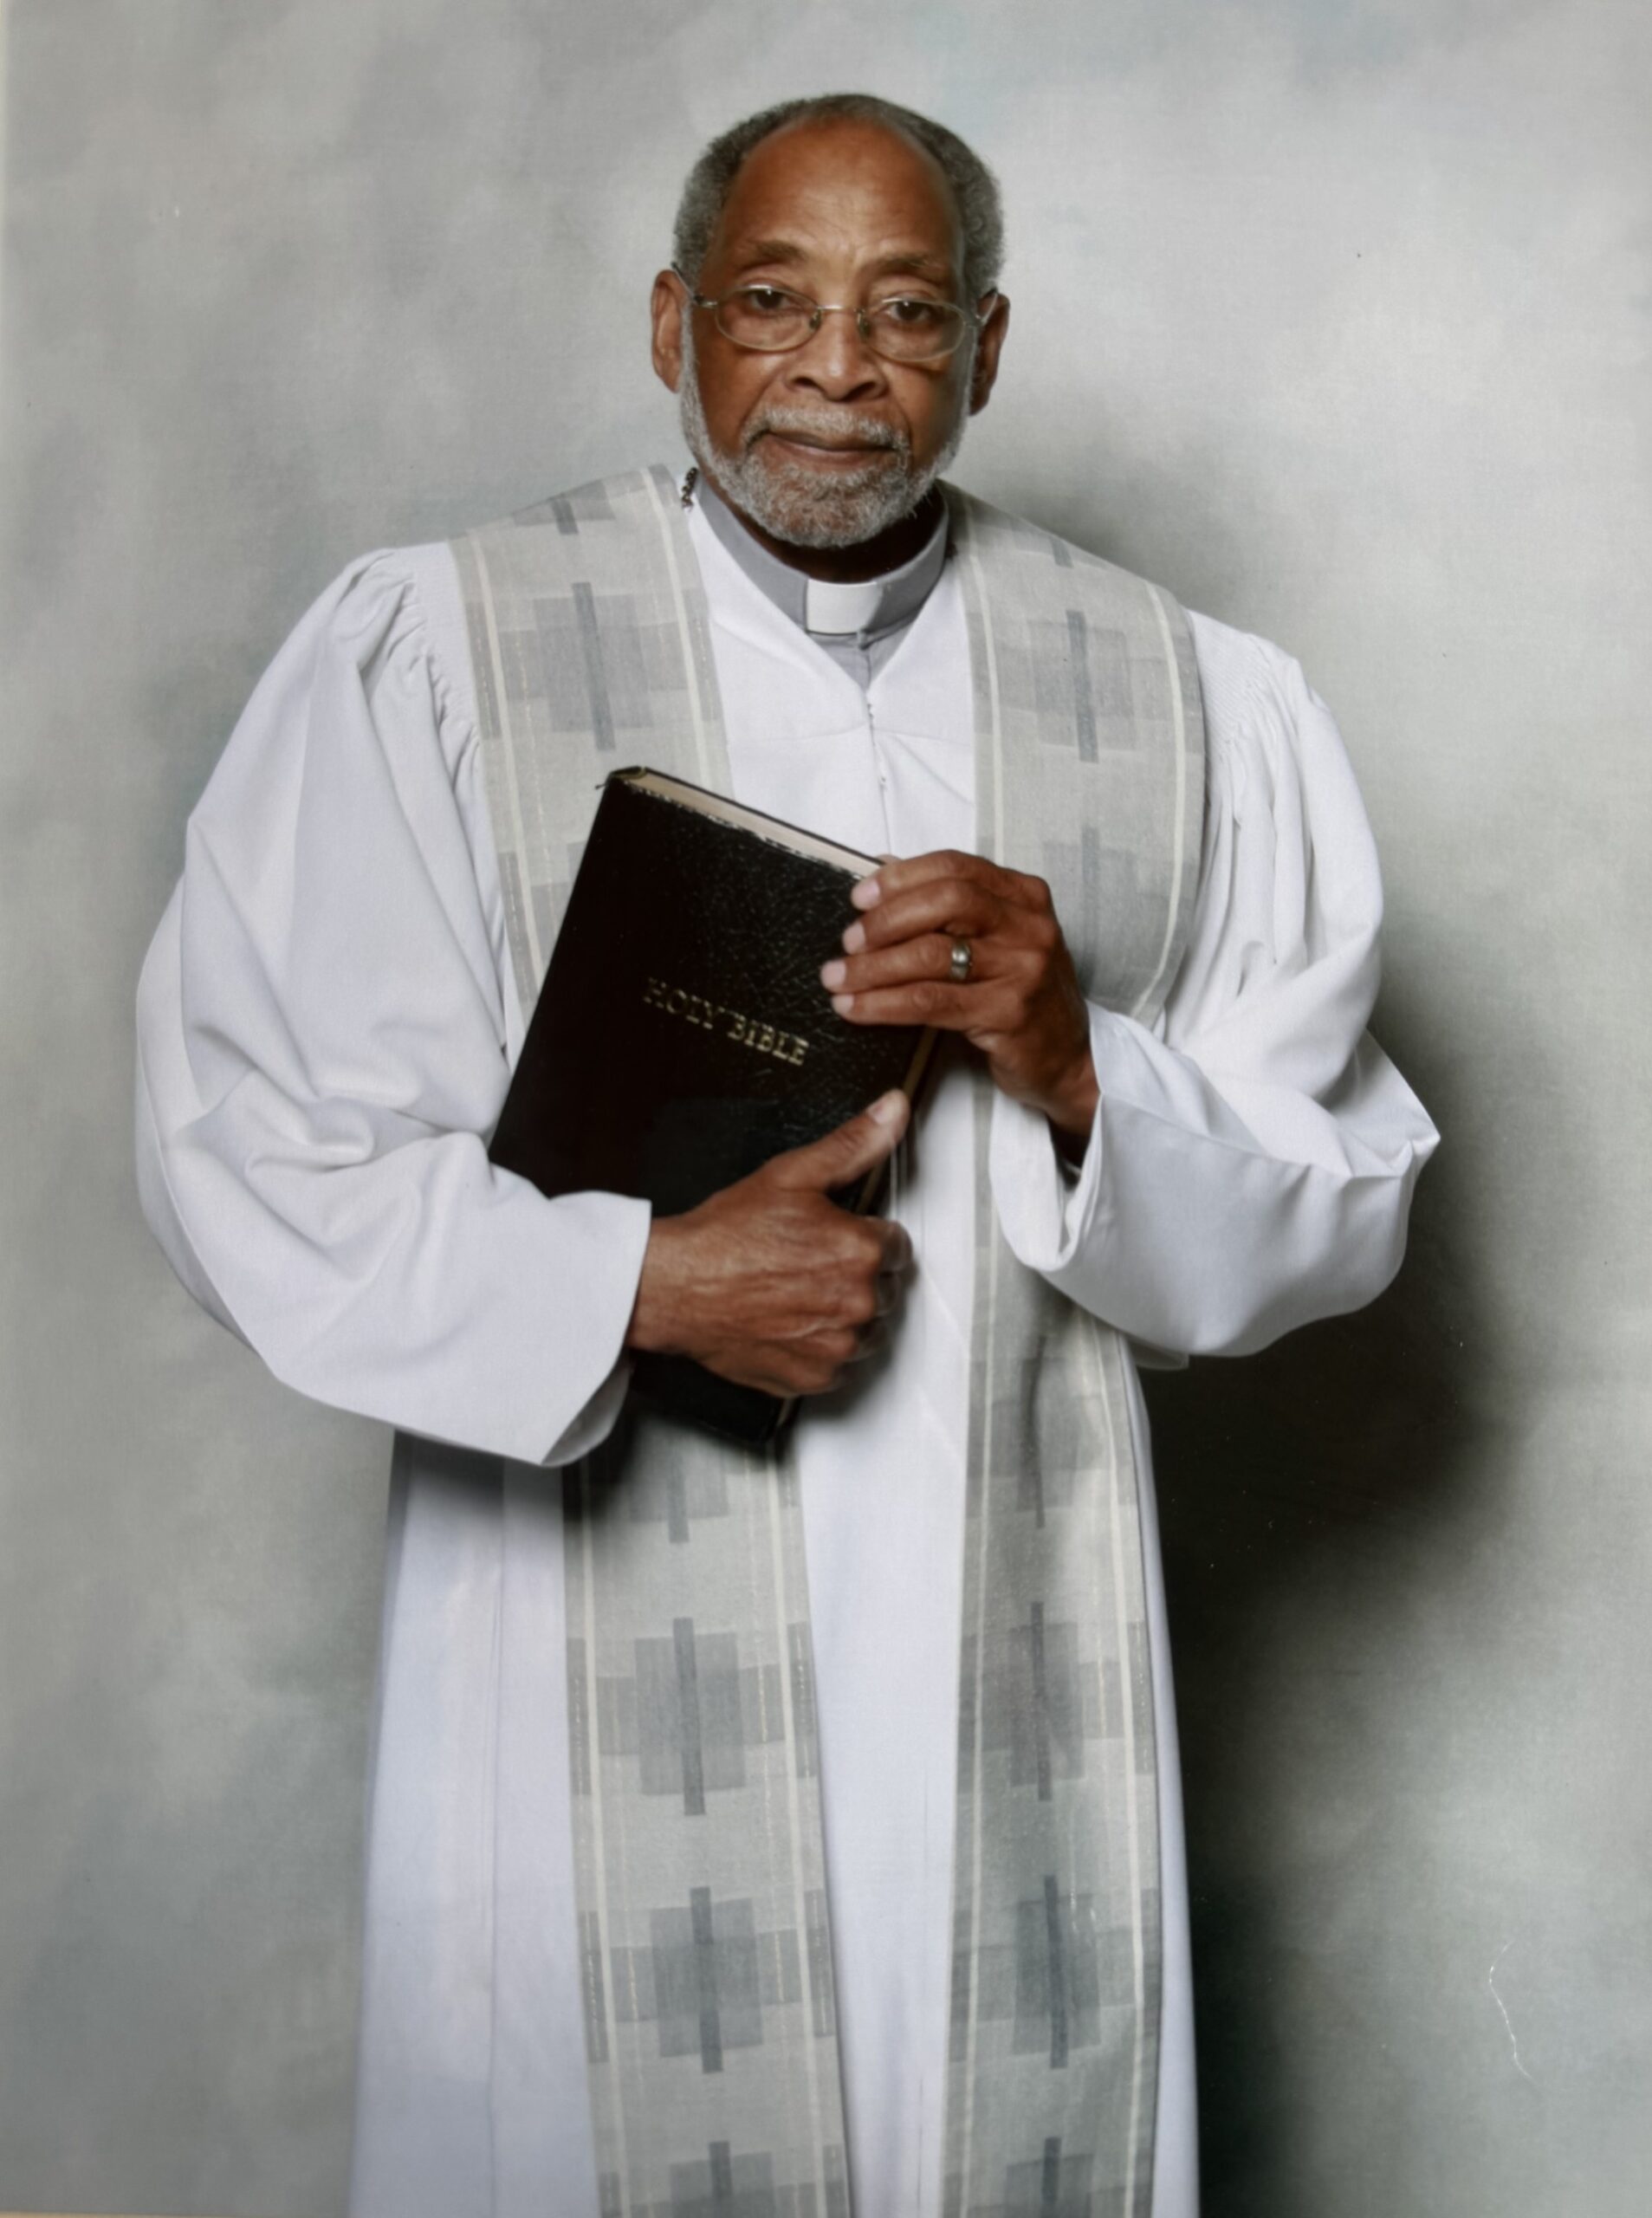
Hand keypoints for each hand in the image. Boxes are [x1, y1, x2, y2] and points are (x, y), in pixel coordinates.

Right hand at [625, 1091, 913, 1396]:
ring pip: (867, 1328)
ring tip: (798, 1292)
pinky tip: (790, 1322)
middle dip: (855, 1275)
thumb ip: (853, 1144)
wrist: (677, 1287)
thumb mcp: (791, 1175)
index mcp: (861, 1251)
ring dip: (844, 1314)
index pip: (895, 1244)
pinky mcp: (815, 1376)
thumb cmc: (725, 1238)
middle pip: (884, 1287)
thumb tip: (893, 1110)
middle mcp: (857, 1303)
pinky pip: (840, 1363)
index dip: (862, 1236)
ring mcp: (837, 1345)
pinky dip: (821, 1347)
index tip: (829, 1237)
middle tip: (806, 1263)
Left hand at [819, 851, 1098, 1140]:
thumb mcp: (997, 940)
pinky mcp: (1008, 1013)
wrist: (1068, 1059)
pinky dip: (884, 1004)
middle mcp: (1029, 925)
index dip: (900, 878)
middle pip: (944, 902)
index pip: (954, 868)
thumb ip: (949, 906)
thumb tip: (882, 866)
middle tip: (849, 943)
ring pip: (931, 955)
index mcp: (1024, 896)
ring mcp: (1022, 968)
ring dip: (872, 968)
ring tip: (838, 979)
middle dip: (885, 921)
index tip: (860, 897)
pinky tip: (856, 1008)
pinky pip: (931, 1002)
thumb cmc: (1022, 995)